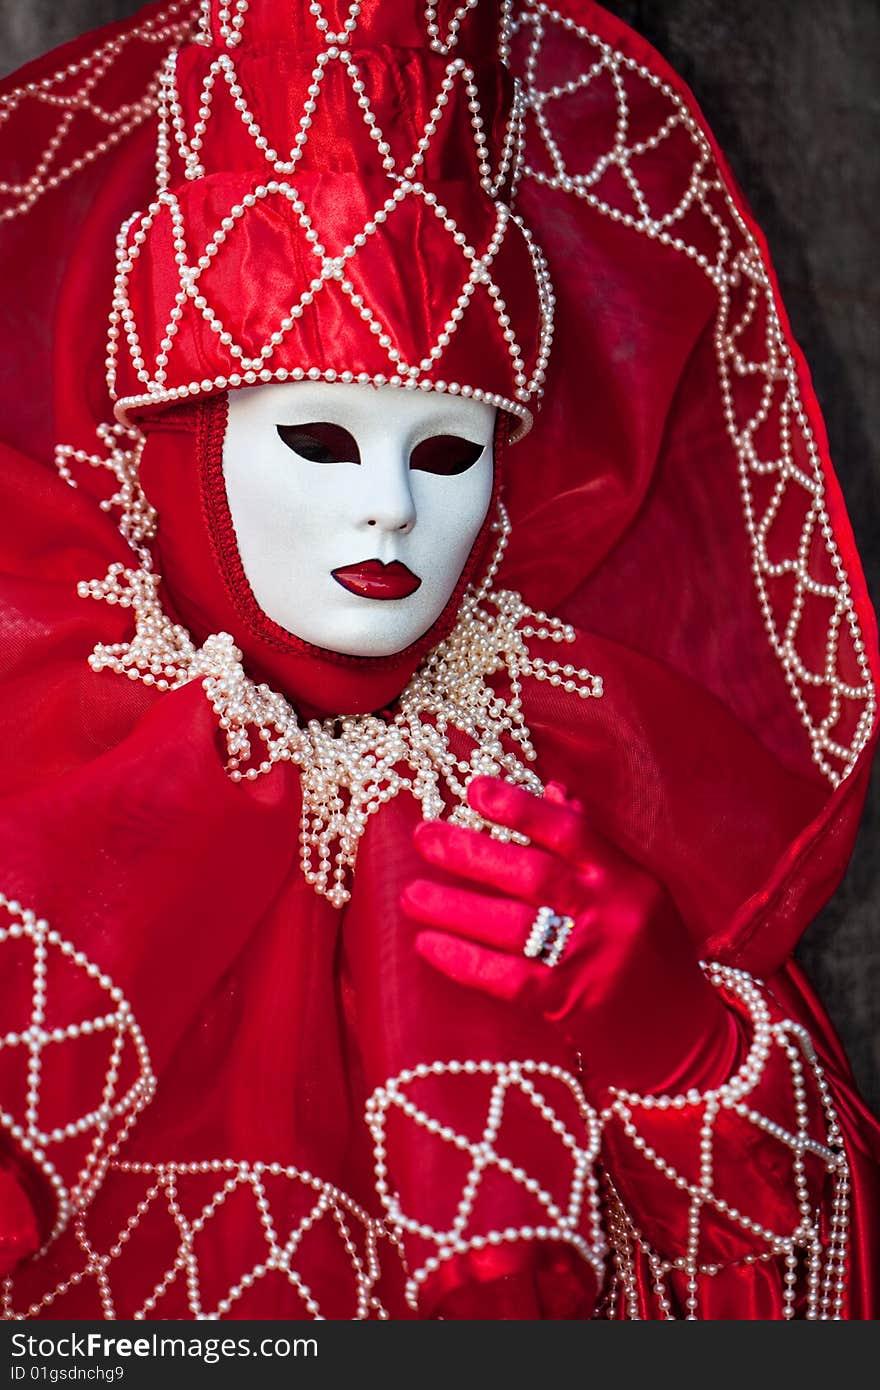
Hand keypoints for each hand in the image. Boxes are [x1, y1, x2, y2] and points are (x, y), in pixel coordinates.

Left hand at [401, 776, 736, 1098]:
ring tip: (412, 895)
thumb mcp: (637, 891)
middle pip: (531, 875)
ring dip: (454, 907)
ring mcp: (590, 960)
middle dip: (470, 853)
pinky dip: (464, 961)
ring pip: (511, 925)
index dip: (520, 808)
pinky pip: (507, 978)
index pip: (568, 831)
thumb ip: (593, 843)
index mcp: (625, 877)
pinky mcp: (571, 1004)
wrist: (687, 1037)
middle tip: (423, 837)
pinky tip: (429, 946)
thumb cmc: (654, 953)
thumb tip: (554, 791)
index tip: (474, 788)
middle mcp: (610, 913)